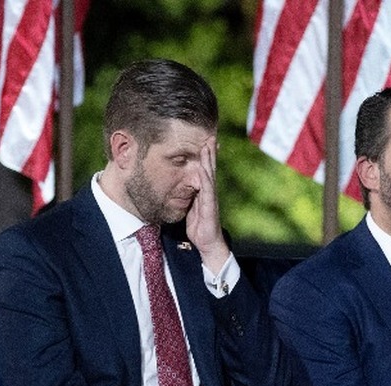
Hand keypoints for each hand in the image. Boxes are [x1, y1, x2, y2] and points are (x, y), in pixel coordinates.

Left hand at [186, 140, 228, 271]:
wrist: (208, 244)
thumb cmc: (199, 227)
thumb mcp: (191, 208)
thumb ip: (188, 197)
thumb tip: (180, 188)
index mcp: (204, 192)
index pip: (205, 170)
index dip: (206, 156)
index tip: (205, 141)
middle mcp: (209, 193)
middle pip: (209, 168)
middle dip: (210, 152)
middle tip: (211, 135)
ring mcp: (211, 199)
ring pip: (209, 176)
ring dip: (208, 160)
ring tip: (207, 146)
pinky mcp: (210, 207)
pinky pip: (207, 190)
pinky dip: (204, 178)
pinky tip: (201, 168)